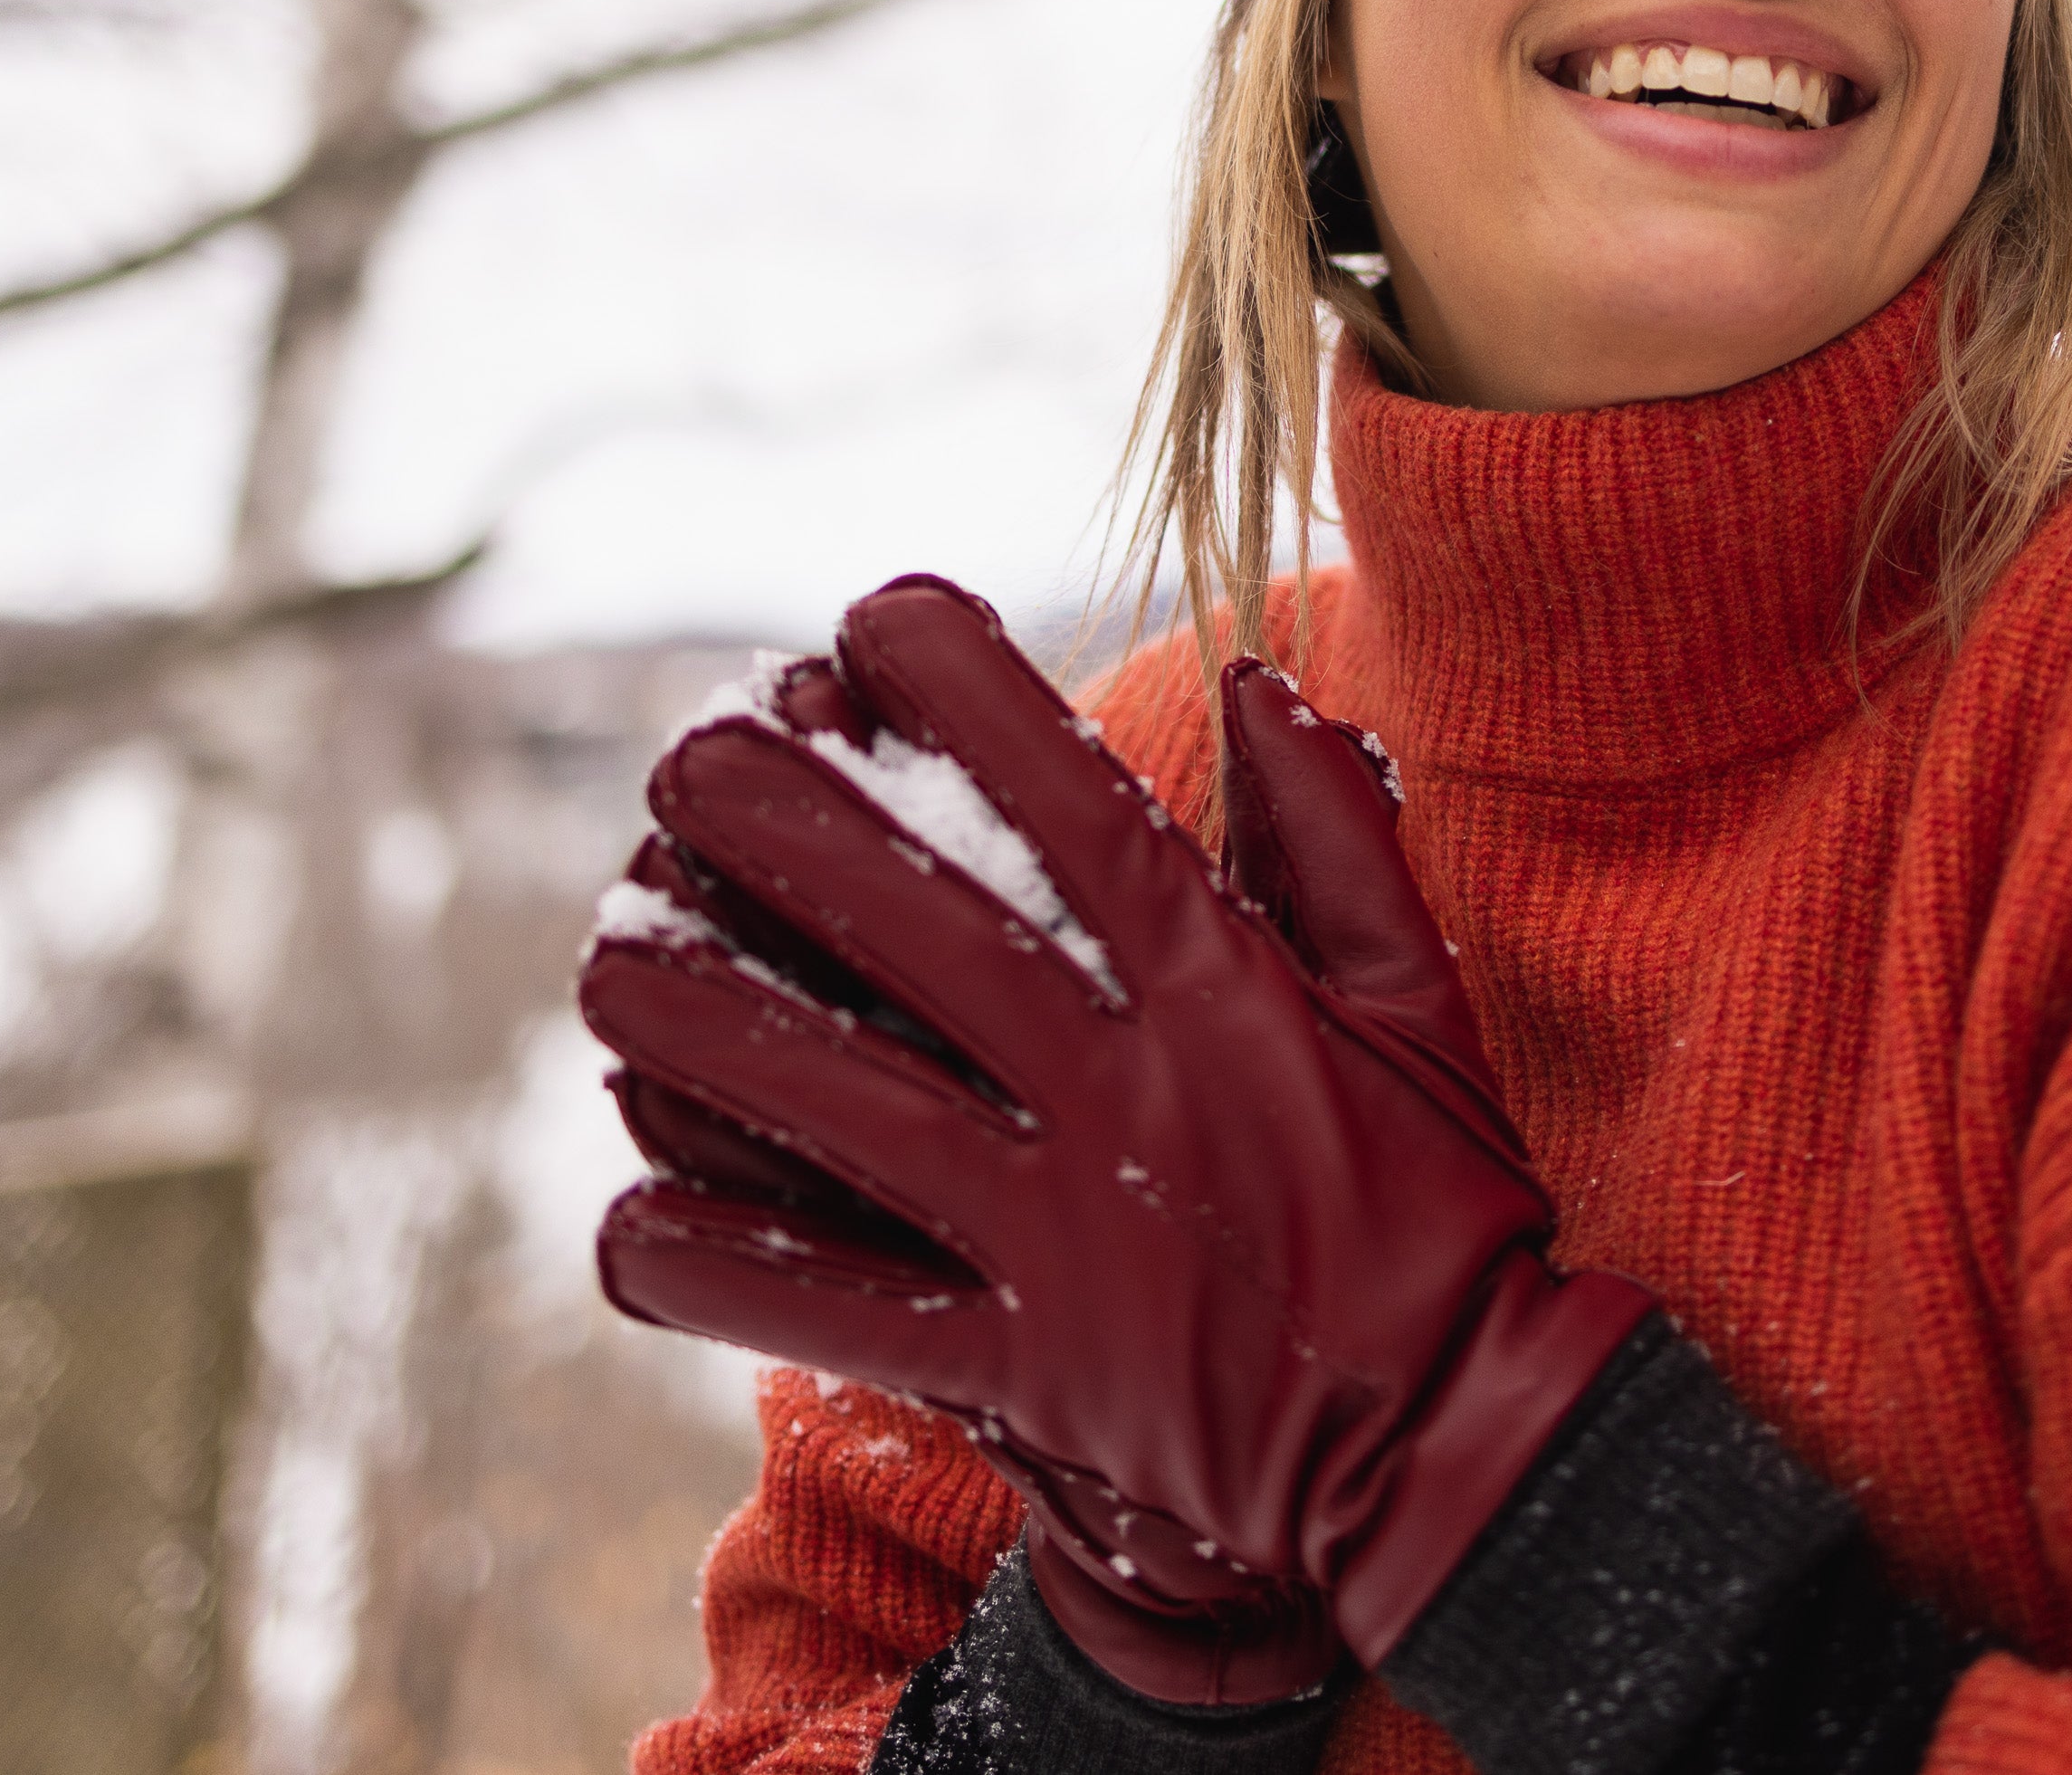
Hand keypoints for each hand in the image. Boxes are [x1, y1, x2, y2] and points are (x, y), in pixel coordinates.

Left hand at [579, 577, 1654, 1685]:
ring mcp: (1067, 1233)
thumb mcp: (1425, 1004)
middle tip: (681, 760)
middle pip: (920, 927)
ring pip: (843, 1106)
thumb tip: (1259, 683)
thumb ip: (1337, 838)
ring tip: (609, 963)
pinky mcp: (1028, 1367)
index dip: (963, 691)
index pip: (1074, 798)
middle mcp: (1128, 1090)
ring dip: (708, 1030)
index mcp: (1223, 987)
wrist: (1462, 1453)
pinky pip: (844, 1313)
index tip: (870, 620)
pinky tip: (630, 1229)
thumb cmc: (1447, 1211)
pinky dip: (726, 1276)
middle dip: (784, 828)